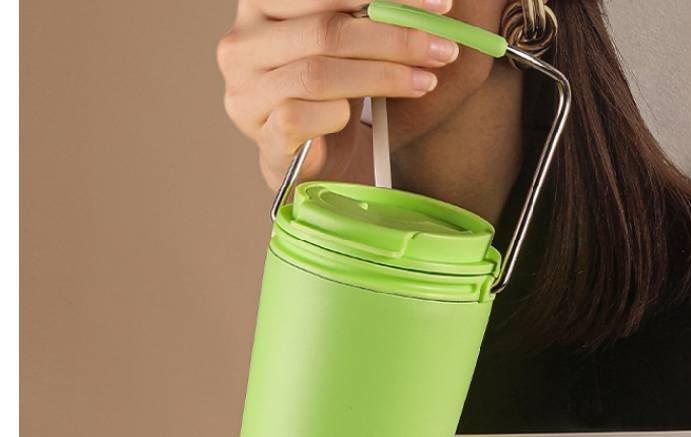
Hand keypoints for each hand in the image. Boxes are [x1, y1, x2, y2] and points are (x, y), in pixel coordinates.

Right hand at [216, 0, 458, 190]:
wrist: (317, 161)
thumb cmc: (334, 93)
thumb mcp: (350, 45)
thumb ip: (367, 16)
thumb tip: (428, 3)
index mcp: (260, 5)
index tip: (440, 5)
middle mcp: (242, 44)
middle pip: (325, 30)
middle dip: (393, 38)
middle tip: (442, 49)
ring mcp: (246, 93)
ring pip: (318, 74)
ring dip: (382, 77)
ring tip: (425, 81)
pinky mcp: (262, 135)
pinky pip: (304, 117)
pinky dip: (340, 117)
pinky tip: (364, 122)